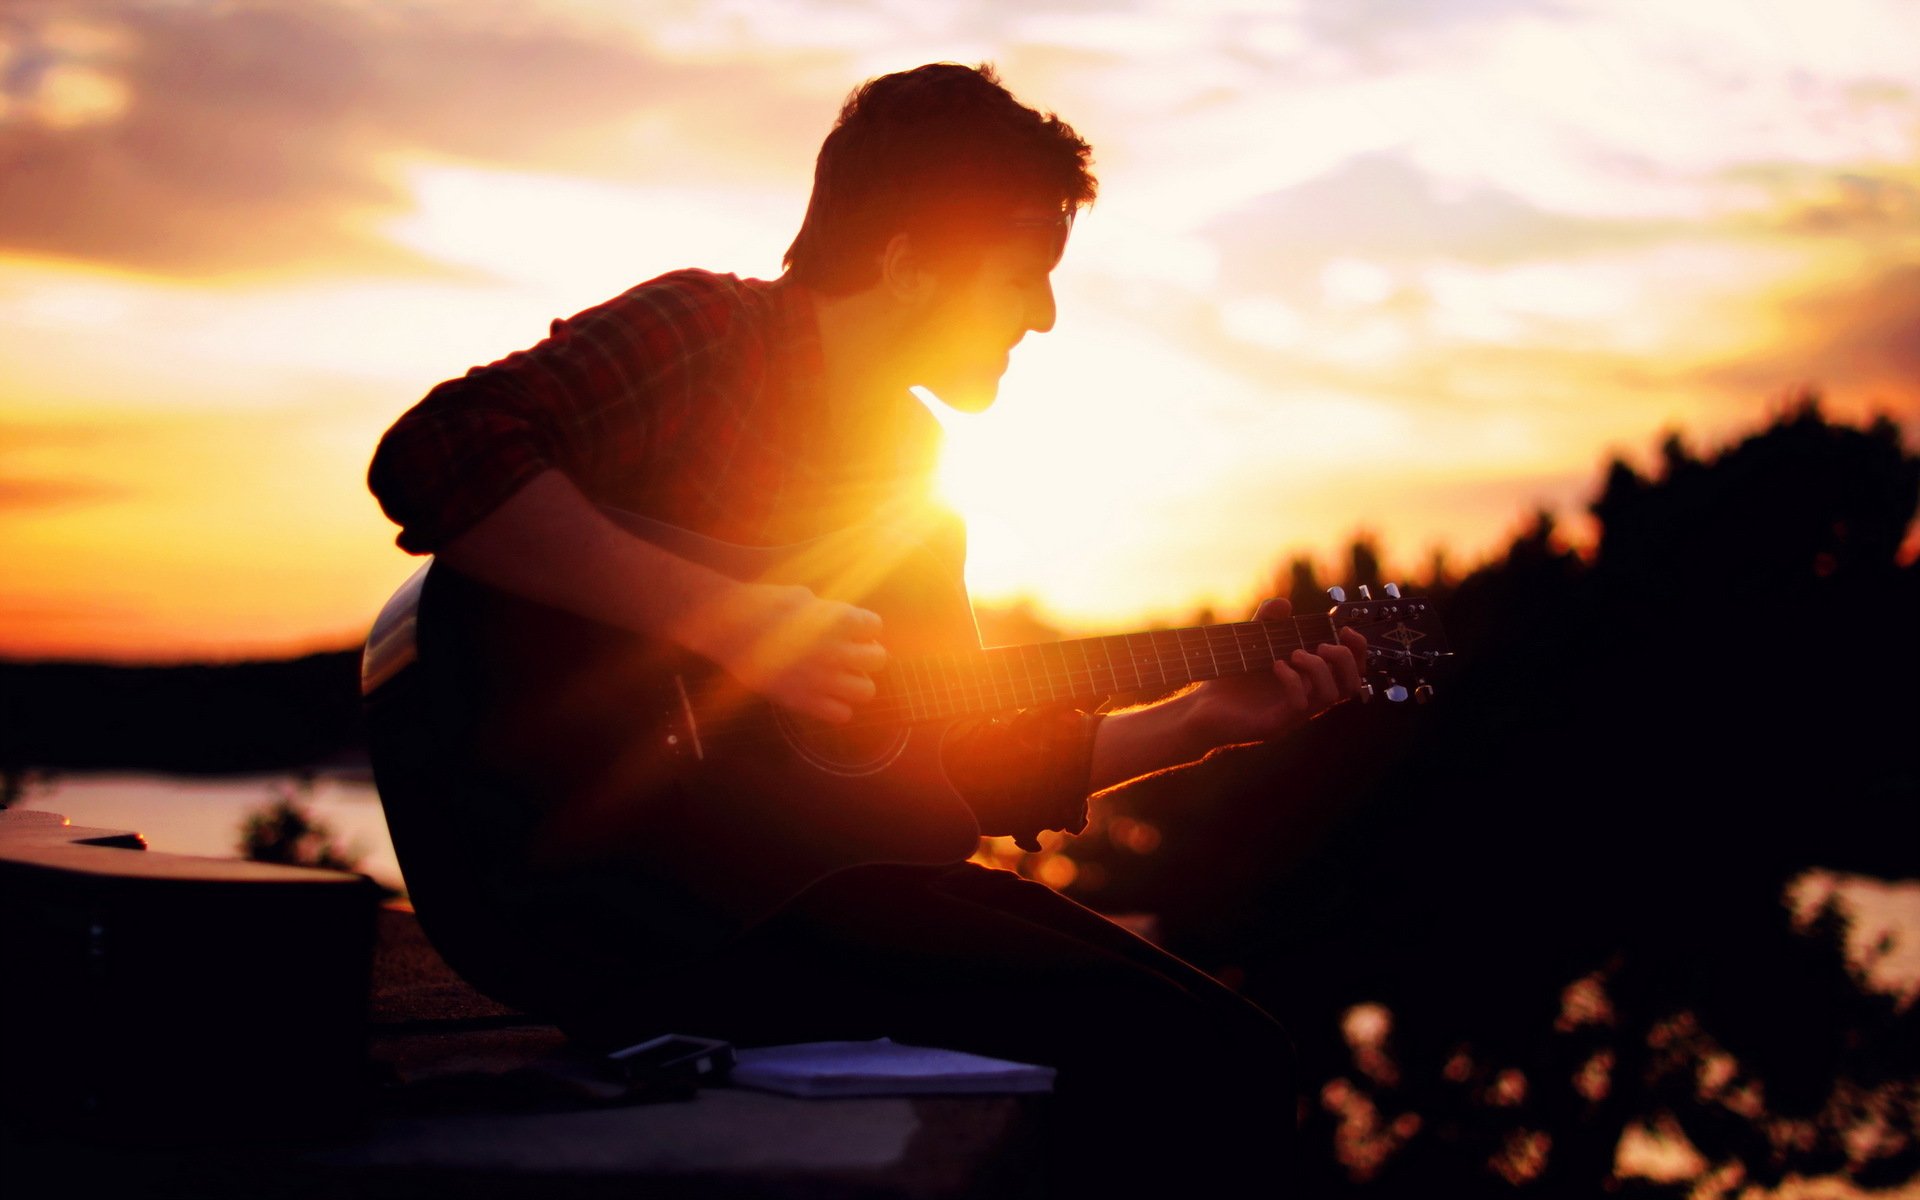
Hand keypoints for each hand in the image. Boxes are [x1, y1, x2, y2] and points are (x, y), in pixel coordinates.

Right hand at [679, 581, 886, 723]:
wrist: (727, 627)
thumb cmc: (762, 604)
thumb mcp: (801, 595)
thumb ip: (828, 610)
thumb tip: (842, 621)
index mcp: (837, 620)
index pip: (875, 626)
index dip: (865, 627)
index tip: (853, 629)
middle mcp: (835, 651)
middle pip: (878, 659)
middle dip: (868, 654)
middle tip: (850, 653)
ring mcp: (819, 678)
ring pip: (866, 691)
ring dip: (857, 682)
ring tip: (841, 677)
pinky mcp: (801, 700)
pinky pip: (841, 714)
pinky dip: (837, 706)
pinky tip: (823, 694)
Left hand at [1188, 596, 1368, 746]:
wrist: (1199, 709)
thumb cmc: (1228, 679)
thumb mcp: (1250, 644)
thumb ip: (1266, 622)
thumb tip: (1284, 603)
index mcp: (1309, 683)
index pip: (1351, 672)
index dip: (1358, 650)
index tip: (1345, 630)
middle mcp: (1307, 700)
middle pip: (1352, 686)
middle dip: (1345, 658)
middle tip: (1322, 645)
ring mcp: (1293, 714)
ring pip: (1332, 695)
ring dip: (1319, 667)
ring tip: (1294, 654)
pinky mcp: (1276, 724)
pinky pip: (1300, 704)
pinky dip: (1293, 680)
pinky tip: (1276, 666)